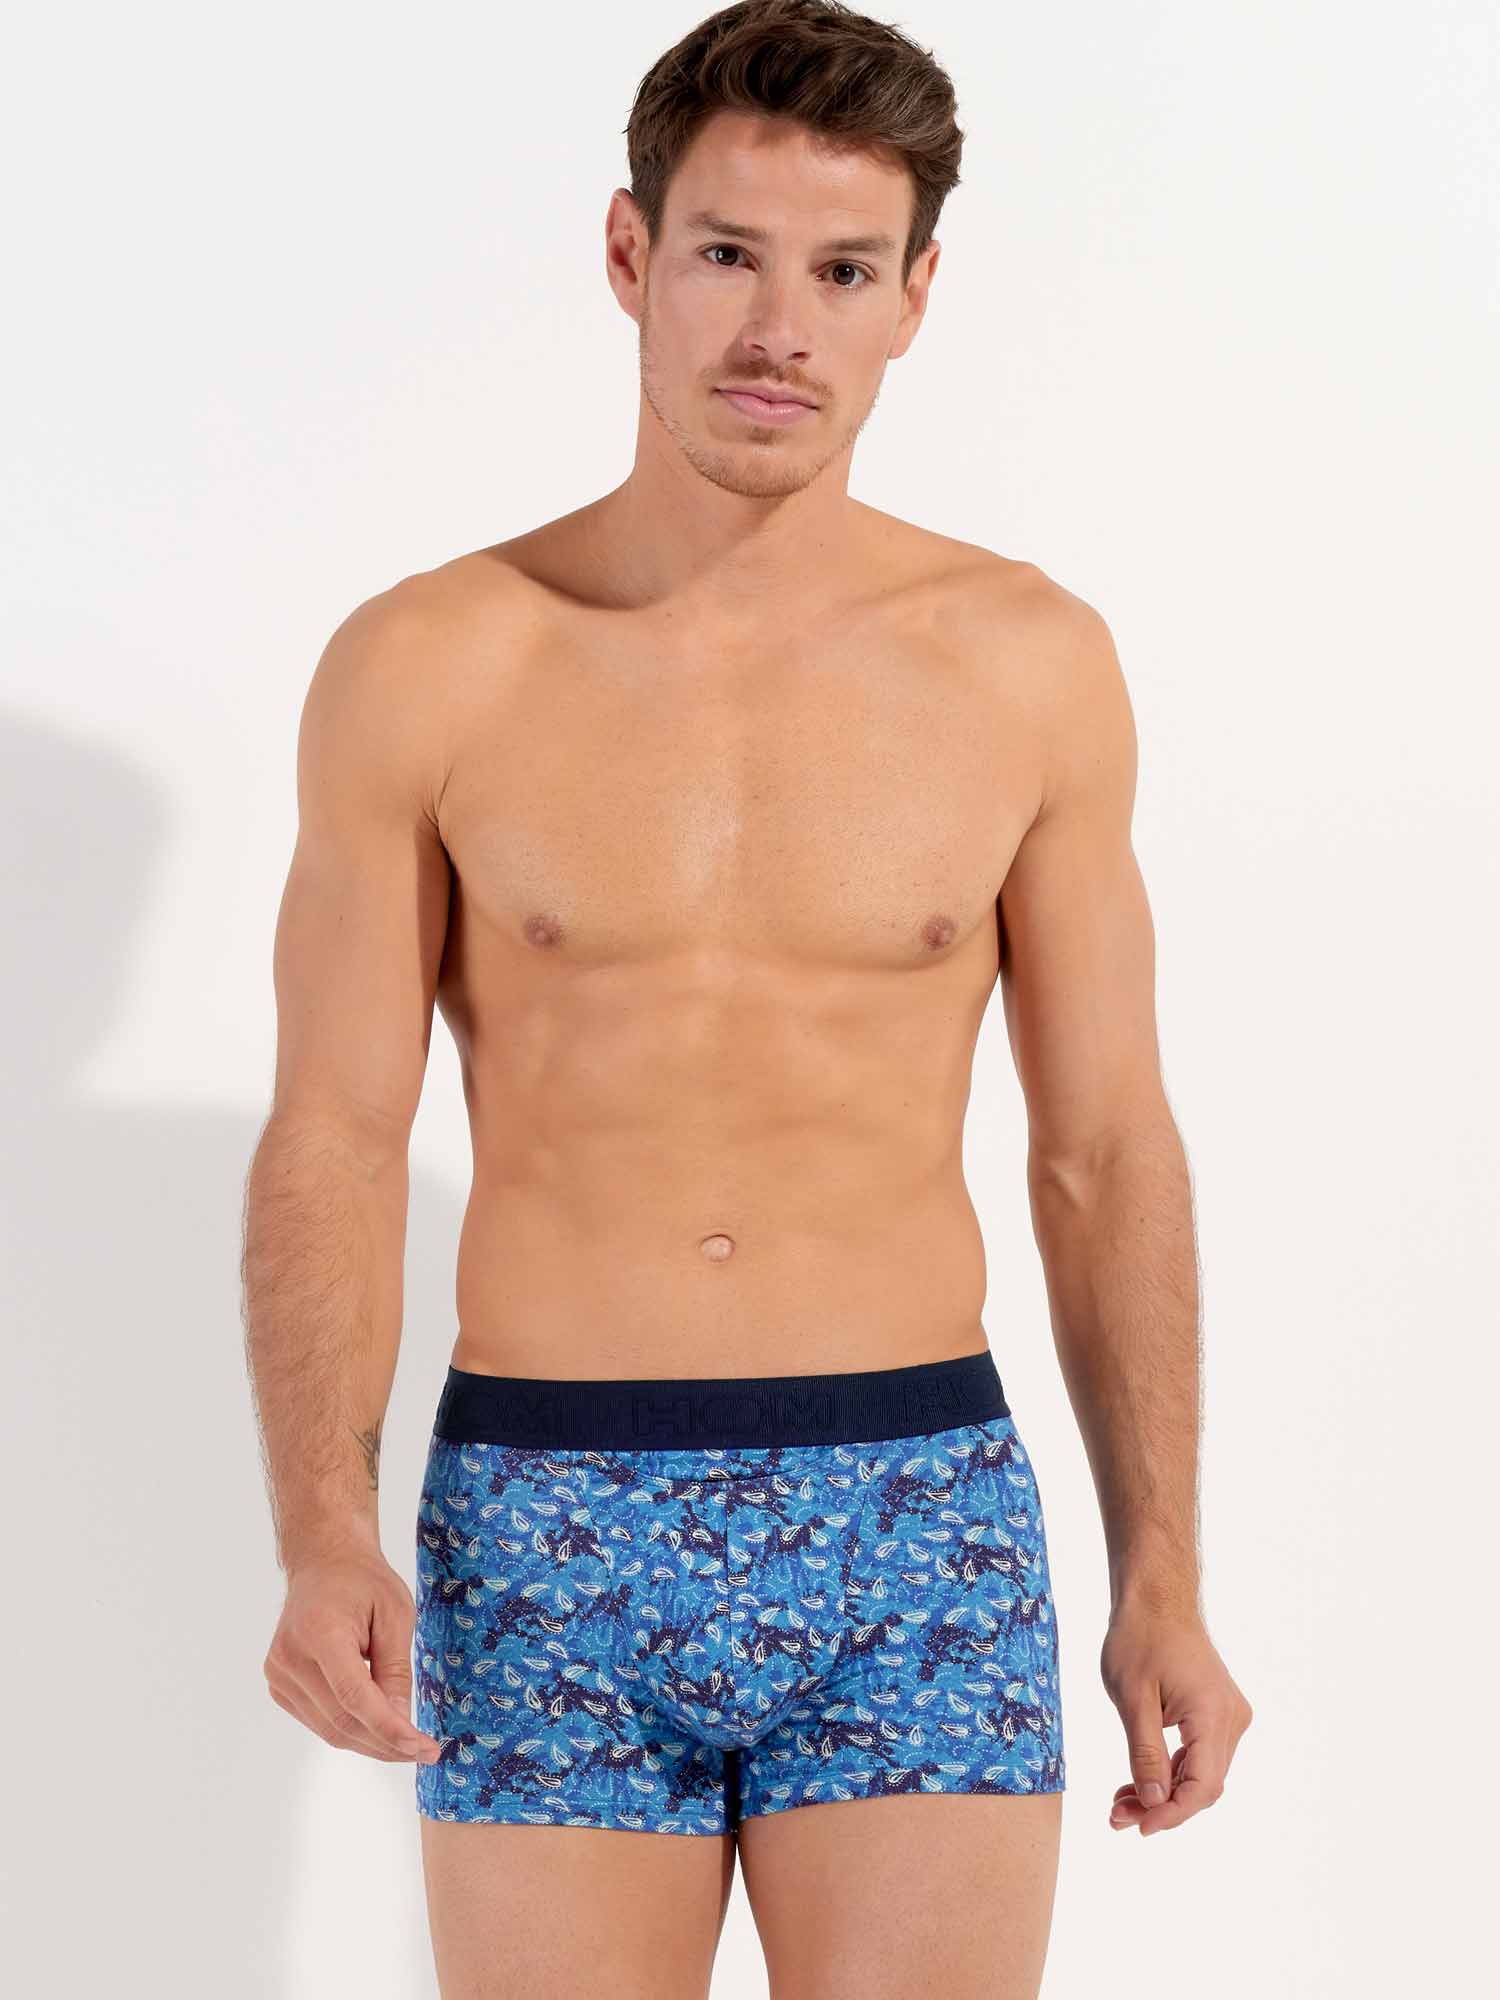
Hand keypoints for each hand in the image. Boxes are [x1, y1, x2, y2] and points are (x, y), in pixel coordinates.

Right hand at [264, 1541, 441, 1764]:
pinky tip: (376, 1724)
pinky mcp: (279, 1685)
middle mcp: (290, 1658)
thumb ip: (396, 1669)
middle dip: (387, 1743)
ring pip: (329, 1729)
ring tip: (407, 1744)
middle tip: (425, 1752)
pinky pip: (318, 1720)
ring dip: (371, 1743)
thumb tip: (401, 1723)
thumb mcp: (396, 1613)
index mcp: (319, 1633)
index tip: (423, 1748)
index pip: (354, 1698)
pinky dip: (350, 1729)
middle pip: (342, 1721)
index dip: (389, 1729)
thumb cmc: (364, 1581)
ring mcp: (278, 1674)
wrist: (324, 1561)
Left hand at [1100, 1604, 1251, 1836]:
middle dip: (1161, 1806)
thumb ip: (1145, 1753)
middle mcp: (1231, 1719)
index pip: (1202, 1786)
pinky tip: (1138, 1781)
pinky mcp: (1216, 1712)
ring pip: (1201, 1772)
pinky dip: (1170, 1770)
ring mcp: (1228, 1715)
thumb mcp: (1132, 1697)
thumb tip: (1155, 1802)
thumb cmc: (1139, 1637)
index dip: (1172, 1814)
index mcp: (1213, 1714)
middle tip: (1116, 1817)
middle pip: (1203, 1784)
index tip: (1138, 1828)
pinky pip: (1199, 1754)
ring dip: (1164, 1791)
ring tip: (1120, 1803)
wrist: (1156, 1597)